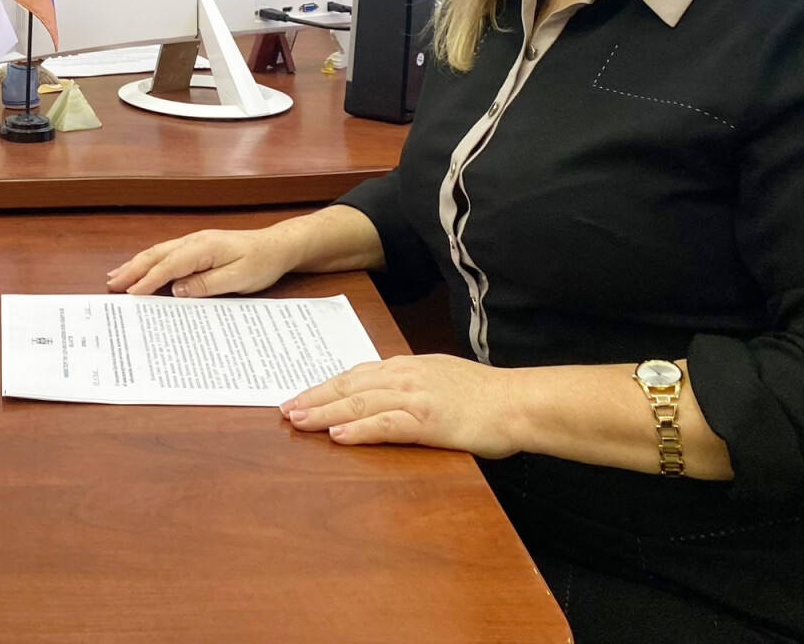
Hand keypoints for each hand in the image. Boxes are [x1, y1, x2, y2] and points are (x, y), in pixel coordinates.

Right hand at [106, 227, 294, 296]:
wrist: (277, 247)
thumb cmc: (261, 262)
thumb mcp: (238, 279)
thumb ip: (206, 284)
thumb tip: (177, 290)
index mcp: (203, 248)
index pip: (169, 265)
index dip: (148, 280)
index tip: (130, 293)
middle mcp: (194, 241)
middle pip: (156, 255)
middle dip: (132, 270)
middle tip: (111, 285)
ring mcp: (194, 242)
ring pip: (158, 253)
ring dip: (136, 264)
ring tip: (116, 277)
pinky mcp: (197, 248)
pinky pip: (167, 254)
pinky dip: (149, 262)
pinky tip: (140, 268)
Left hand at [281, 355, 523, 458]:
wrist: (518, 403)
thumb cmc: (484, 396)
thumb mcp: (439, 378)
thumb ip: (410, 383)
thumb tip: (383, 393)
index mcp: (406, 367)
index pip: (355, 374)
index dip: (324, 386)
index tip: (300, 395)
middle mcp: (405, 376)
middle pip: (348, 385)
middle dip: (314, 397)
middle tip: (285, 409)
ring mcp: (416, 398)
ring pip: (359, 403)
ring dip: (325, 413)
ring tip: (299, 421)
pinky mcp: (428, 420)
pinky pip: (386, 424)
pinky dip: (359, 430)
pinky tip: (337, 436)